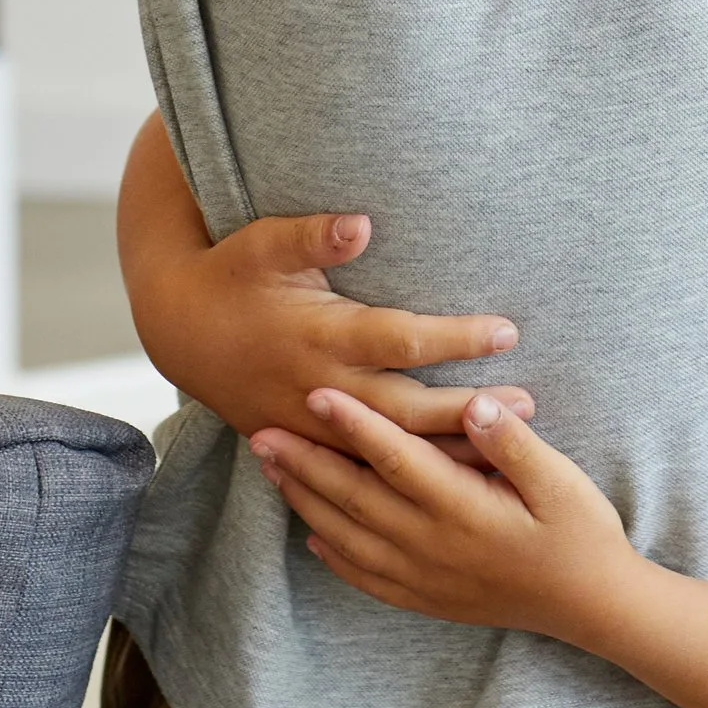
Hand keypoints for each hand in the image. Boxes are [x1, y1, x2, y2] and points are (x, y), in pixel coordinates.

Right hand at [134, 208, 536, 448]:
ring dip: (444, 452)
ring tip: (503, 452)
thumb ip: (316, 234)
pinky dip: (402, 479)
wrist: (179, 330)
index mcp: (319, 334)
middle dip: (466, 411)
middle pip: (406, 408)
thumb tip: (364, 223)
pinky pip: (360, 471)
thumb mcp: (266, 243)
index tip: (508, 332)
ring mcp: (310, 423)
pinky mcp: (304, 445)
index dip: (455, 338)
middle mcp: (319, 386)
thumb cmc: (233, 274)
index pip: (401, 339)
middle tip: (527, 407)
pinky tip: (444, 485)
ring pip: (386, 450)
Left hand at [255, 389, 638, 650]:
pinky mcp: (428, 599)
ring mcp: (426, 578)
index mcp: (463, 510)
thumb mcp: (561, 481)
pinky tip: (312, 536)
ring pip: (349, 537)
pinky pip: (366, 578)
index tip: (315, 392)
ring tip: (272, 471)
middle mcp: (433, 546)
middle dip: (305, 461)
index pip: (395, 458)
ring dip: (306, 501)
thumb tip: (475, 403)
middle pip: (355, 498)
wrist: (592, 607)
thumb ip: (512, 443)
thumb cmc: (581, 533)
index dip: (353, 423)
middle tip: (259, 431)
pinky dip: (333, 556)